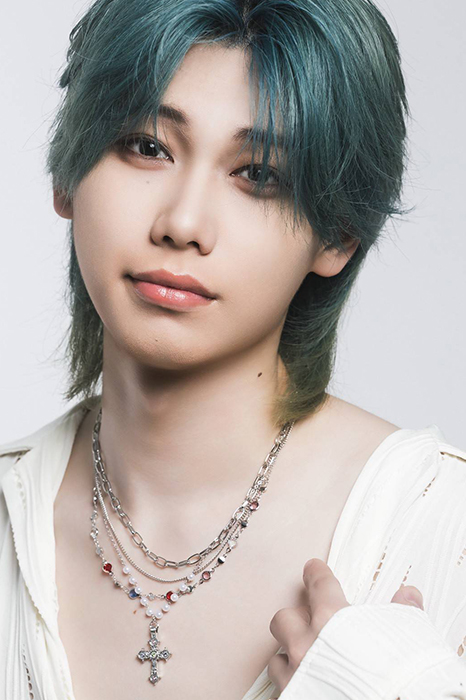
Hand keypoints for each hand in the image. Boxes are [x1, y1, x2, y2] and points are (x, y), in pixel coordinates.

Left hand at [267, 557, 423, 696]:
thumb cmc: (401, 681)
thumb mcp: (410, 636)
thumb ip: (404, 612)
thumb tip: (408, 595)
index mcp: (332, 620)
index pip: (318, 585)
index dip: (316, 574)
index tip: (313, 570)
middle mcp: (308, 645)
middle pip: (285, 618)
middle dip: (297, 619)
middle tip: (312, 623)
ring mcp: (297, 677)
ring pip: (278, 657)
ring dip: (291, 655)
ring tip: (309, 659)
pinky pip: (282, 687)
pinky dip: (293, 684)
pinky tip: (309, 685)